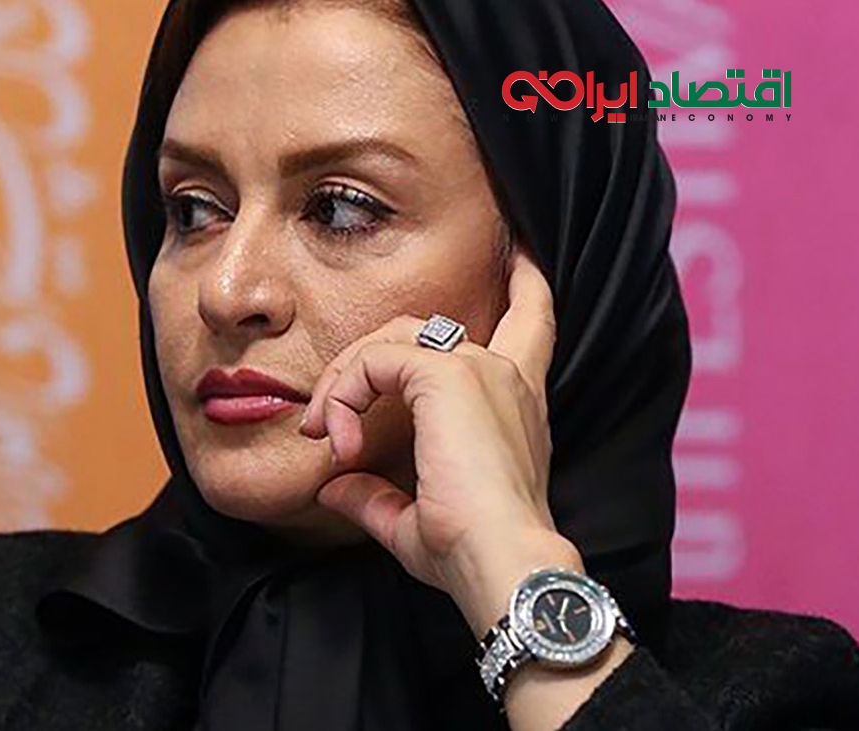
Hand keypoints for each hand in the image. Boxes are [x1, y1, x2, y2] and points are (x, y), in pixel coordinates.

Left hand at [299, 247, 583, 637]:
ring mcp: (478, 368)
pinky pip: (374, 360)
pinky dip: (345, 394)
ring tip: (330, 438)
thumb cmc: (475, 554)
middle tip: (329, 426)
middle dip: (364, 363)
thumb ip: (375, 497)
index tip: (520, 253)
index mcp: (517, 402)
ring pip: (390, 338)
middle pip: (423, 328)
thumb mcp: (416, 521)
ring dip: (346, 383)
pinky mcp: (447, 374)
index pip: (530, 320)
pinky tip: (343, 441)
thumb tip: (334, 487)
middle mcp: (505, 374)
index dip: (524, 282)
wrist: (502, 564)